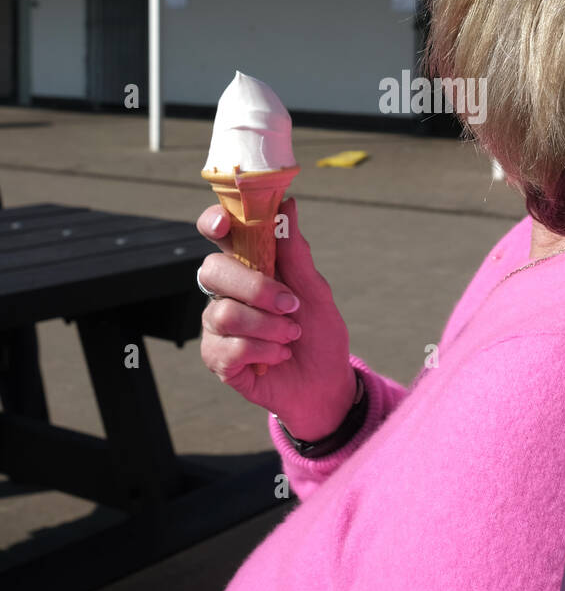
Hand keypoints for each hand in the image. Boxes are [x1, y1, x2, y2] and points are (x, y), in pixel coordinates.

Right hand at [197, 196, 357, 440]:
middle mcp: (227, 291)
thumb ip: (296, 254)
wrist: (325, 384)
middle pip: (212, 270)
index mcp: (249, 265)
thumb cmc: (318, 334)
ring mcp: (217, 325)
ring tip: (291, 336)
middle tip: (290, 305)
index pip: (221, 234)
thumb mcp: (316, 292)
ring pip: (224, 313)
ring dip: (269, 326)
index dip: (214, 221)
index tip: (225, 224)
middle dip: (255, 287)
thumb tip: (288, 206)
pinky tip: (279, 356)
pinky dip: (264, 352)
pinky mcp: (217, 358)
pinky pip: (230, 348)